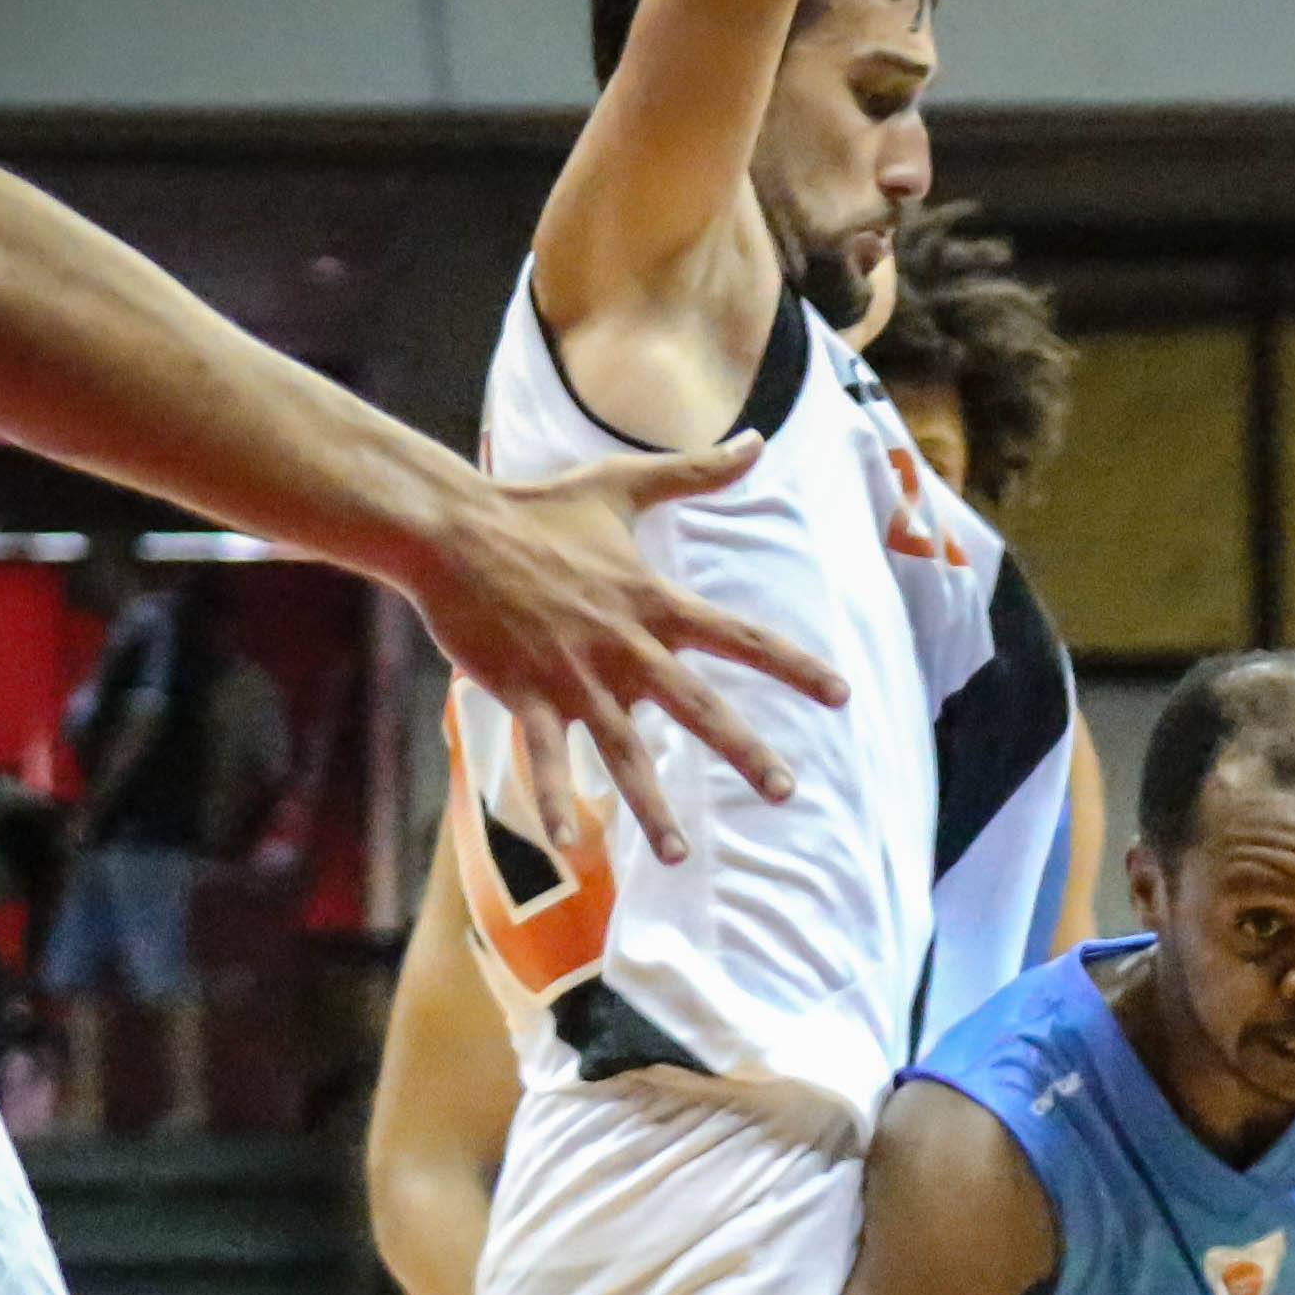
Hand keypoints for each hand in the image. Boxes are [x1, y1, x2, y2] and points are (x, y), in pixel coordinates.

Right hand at [413, 435, 850, 868]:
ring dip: (651, 807)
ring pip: (624, 751)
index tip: (841, 695)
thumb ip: (696, 472)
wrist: (452, 528)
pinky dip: (554, 801)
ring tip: (677, 855)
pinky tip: (570, 844)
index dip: (794, 665)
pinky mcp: (525, 693)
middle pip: (698, 708)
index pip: (741, 636)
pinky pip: (545, 758)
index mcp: (653, 602)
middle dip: (745, 752)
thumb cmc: (536, 507)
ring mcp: (575, 675)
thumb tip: (755, 440)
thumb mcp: (623, 484)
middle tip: (785, 791)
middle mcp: (625, 645)